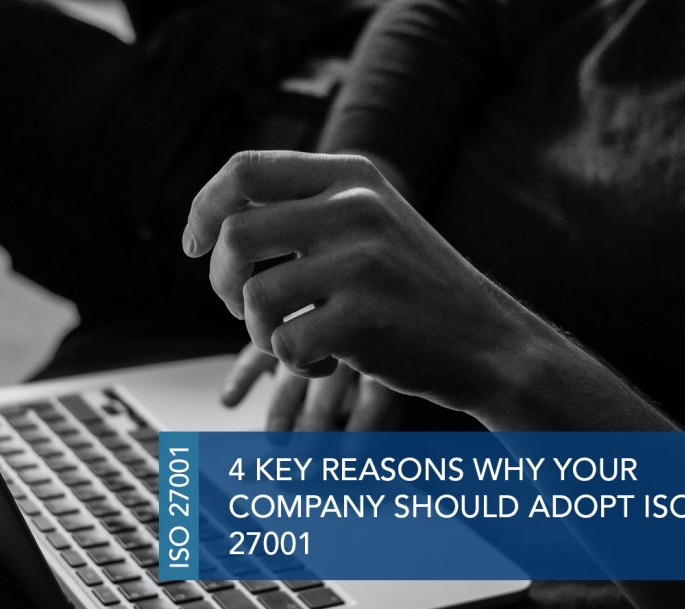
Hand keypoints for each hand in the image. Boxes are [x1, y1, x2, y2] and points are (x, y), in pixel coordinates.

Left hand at [184, 150, 529, 413]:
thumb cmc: (412, 289)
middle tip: (240, 308)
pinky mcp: (364, 318)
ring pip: (254, 296)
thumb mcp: (369, 224)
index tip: (195, 244)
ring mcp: (362, 262)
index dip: (204, 207)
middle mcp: (356, 209)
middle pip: (235, 234)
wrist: (489, 342)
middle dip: (219, 282)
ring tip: (292, 339)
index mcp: (352, 177)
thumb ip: (304, 211)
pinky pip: (284, 345)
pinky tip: (328, 361)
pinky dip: (295, 363)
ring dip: (258, 332)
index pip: (246, 169)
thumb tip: (214, 219)